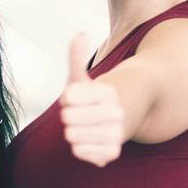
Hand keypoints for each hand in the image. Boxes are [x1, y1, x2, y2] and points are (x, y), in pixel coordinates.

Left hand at [61, 34, 123, 166]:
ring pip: (71, 136)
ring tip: (84, 126)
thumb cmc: (94, 98)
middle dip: (68, 115)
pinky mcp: (111, 153)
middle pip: (67, 118)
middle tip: (80, 114)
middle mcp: (116, 112)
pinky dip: (78, 147)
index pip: (68, 97)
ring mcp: (116, 133)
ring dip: (72, 131)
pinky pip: (79, 151)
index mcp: (109, 92)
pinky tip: (88, 139)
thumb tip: (80, 34)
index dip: (67, 98)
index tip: (76, 98)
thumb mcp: (83, 78)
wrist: (120, 120)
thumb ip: (77, 58)